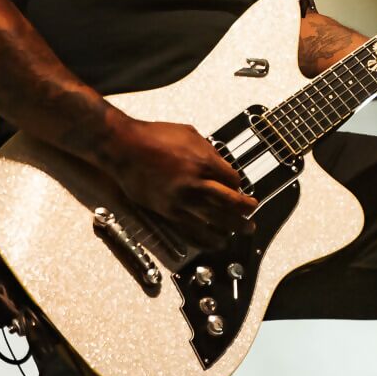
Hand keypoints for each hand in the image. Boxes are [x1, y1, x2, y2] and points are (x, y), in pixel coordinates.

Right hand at [104, 115, 258, 246]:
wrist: (125, 147)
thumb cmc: (154, 136)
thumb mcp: (189, 133)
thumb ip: (209, 150)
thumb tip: (220, 163)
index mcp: (205, 162)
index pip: (233, 180)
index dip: (239, 185)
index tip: (238, 188)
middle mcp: (197, 183)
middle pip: (231, 203)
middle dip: (245, 211)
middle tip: (252, 215)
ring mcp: (182, 200)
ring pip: (215, 220)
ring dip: (232, 227)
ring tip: (241, 231)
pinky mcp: (168, 211)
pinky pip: (192, 230)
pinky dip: (207, 238)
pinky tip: (215, 241)